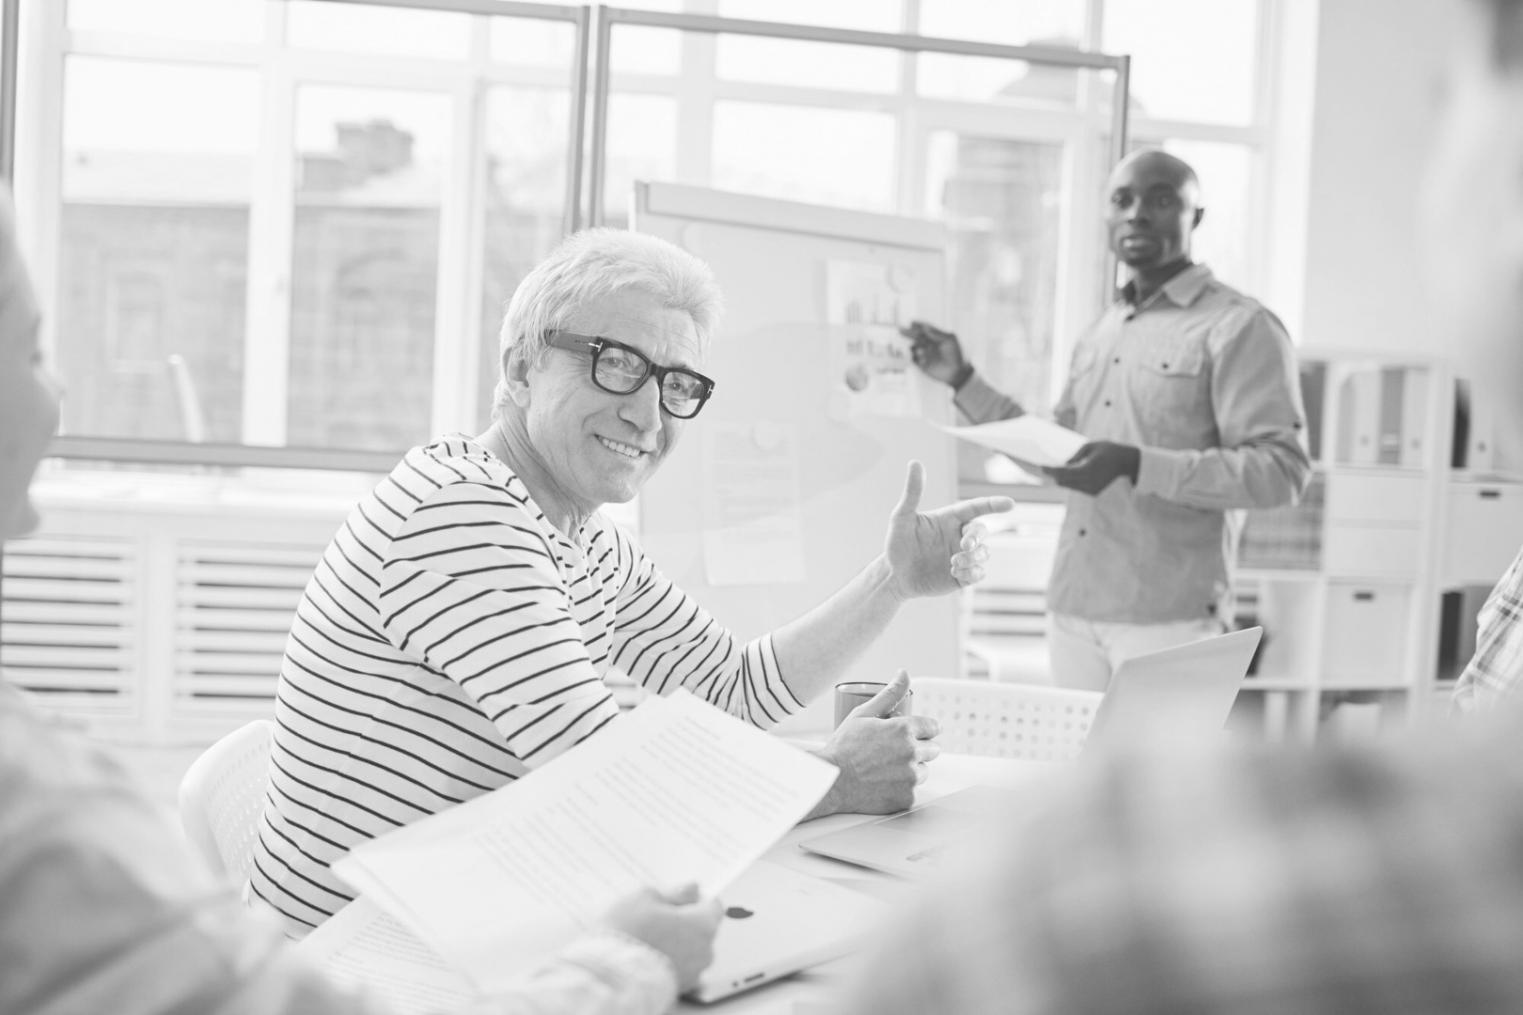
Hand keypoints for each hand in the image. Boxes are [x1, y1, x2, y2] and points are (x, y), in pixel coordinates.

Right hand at [601, 883, 722, 991]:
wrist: (611, 977)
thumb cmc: (629, 934)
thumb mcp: (646, 897)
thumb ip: (674, 892)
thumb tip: (690, 889)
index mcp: (702, 924)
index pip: (713, 905)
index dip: (695, 899)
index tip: (678, 897)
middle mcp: (704, 951)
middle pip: (701, 929)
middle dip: (682, 921)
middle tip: (654, 916)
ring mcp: (693, 973)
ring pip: (689, 950)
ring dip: (674, 943)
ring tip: (646, 939)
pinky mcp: (678, 988)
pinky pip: (678, 968)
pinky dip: (667, 961)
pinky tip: (646, 956)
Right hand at [815, 670, 941, 815]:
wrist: (831, 781)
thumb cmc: (844, 747)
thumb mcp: (864, 713)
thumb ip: (890, 694)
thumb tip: (903, 674)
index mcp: (904, 729)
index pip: (933, 727)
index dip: (923, 730)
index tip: (915, 733)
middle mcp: (911, 752)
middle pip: (932, 750)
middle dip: (918, 748)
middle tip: (895, 751)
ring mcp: (910, 777)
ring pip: (923, 771)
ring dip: (912, 769)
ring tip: (887, 768)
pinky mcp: (907, 798)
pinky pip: (913, 790)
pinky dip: (902, 788)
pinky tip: (885, 783)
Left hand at [884, 461, 1013, 600]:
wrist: (895, 575)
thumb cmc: (897, 543)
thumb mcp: (902, 517)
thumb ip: (912, 492)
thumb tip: (915, 462)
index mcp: (950, 519)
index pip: (976, 508)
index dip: (993, 504)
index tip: (1010, 503)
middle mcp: (959, 536)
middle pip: (982, 531)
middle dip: (977, 537)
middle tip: (964, 546)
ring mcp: (962, 556)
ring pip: (984, 553)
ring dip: (973, 557)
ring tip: (953, 562)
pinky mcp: (962, 576)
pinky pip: (978, 573)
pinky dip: (972, 573)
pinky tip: (954, 572)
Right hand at [899, 320, 970, 387]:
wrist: (956, 372)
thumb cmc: (955, 355)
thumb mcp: (950, 340)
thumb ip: (937, 333)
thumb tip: (925, 327)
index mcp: (935, 337)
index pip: (924, 329)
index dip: (918, 325)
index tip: (912, 323)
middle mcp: (928, 344)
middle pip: (916, 337)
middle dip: (909, 333)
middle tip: (901, 330)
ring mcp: (924, 354)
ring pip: (914, 348)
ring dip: (915, 348)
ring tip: (921, 352)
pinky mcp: (921, 364)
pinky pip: (913, 359)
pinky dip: (915, 358)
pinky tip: (922, 360)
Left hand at [1043, 441, 1140, 495]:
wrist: (1127, 462)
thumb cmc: (1109, 450)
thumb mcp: (1091, 446)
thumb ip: (1076, 454)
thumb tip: (1064, 463)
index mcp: (1089, 470)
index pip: (1064, 472)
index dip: (1051, 470)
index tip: (1041, 466)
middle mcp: (1090, 482)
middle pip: (1063, 481)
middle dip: (1052, 475)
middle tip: (1041, 468)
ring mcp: (1092, 489)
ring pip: (1068, 486)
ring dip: (1059, 479)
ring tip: (1049, 471)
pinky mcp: (1094, 492)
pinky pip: (1076, 488)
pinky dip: (1069, 481)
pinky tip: (1062, 475)